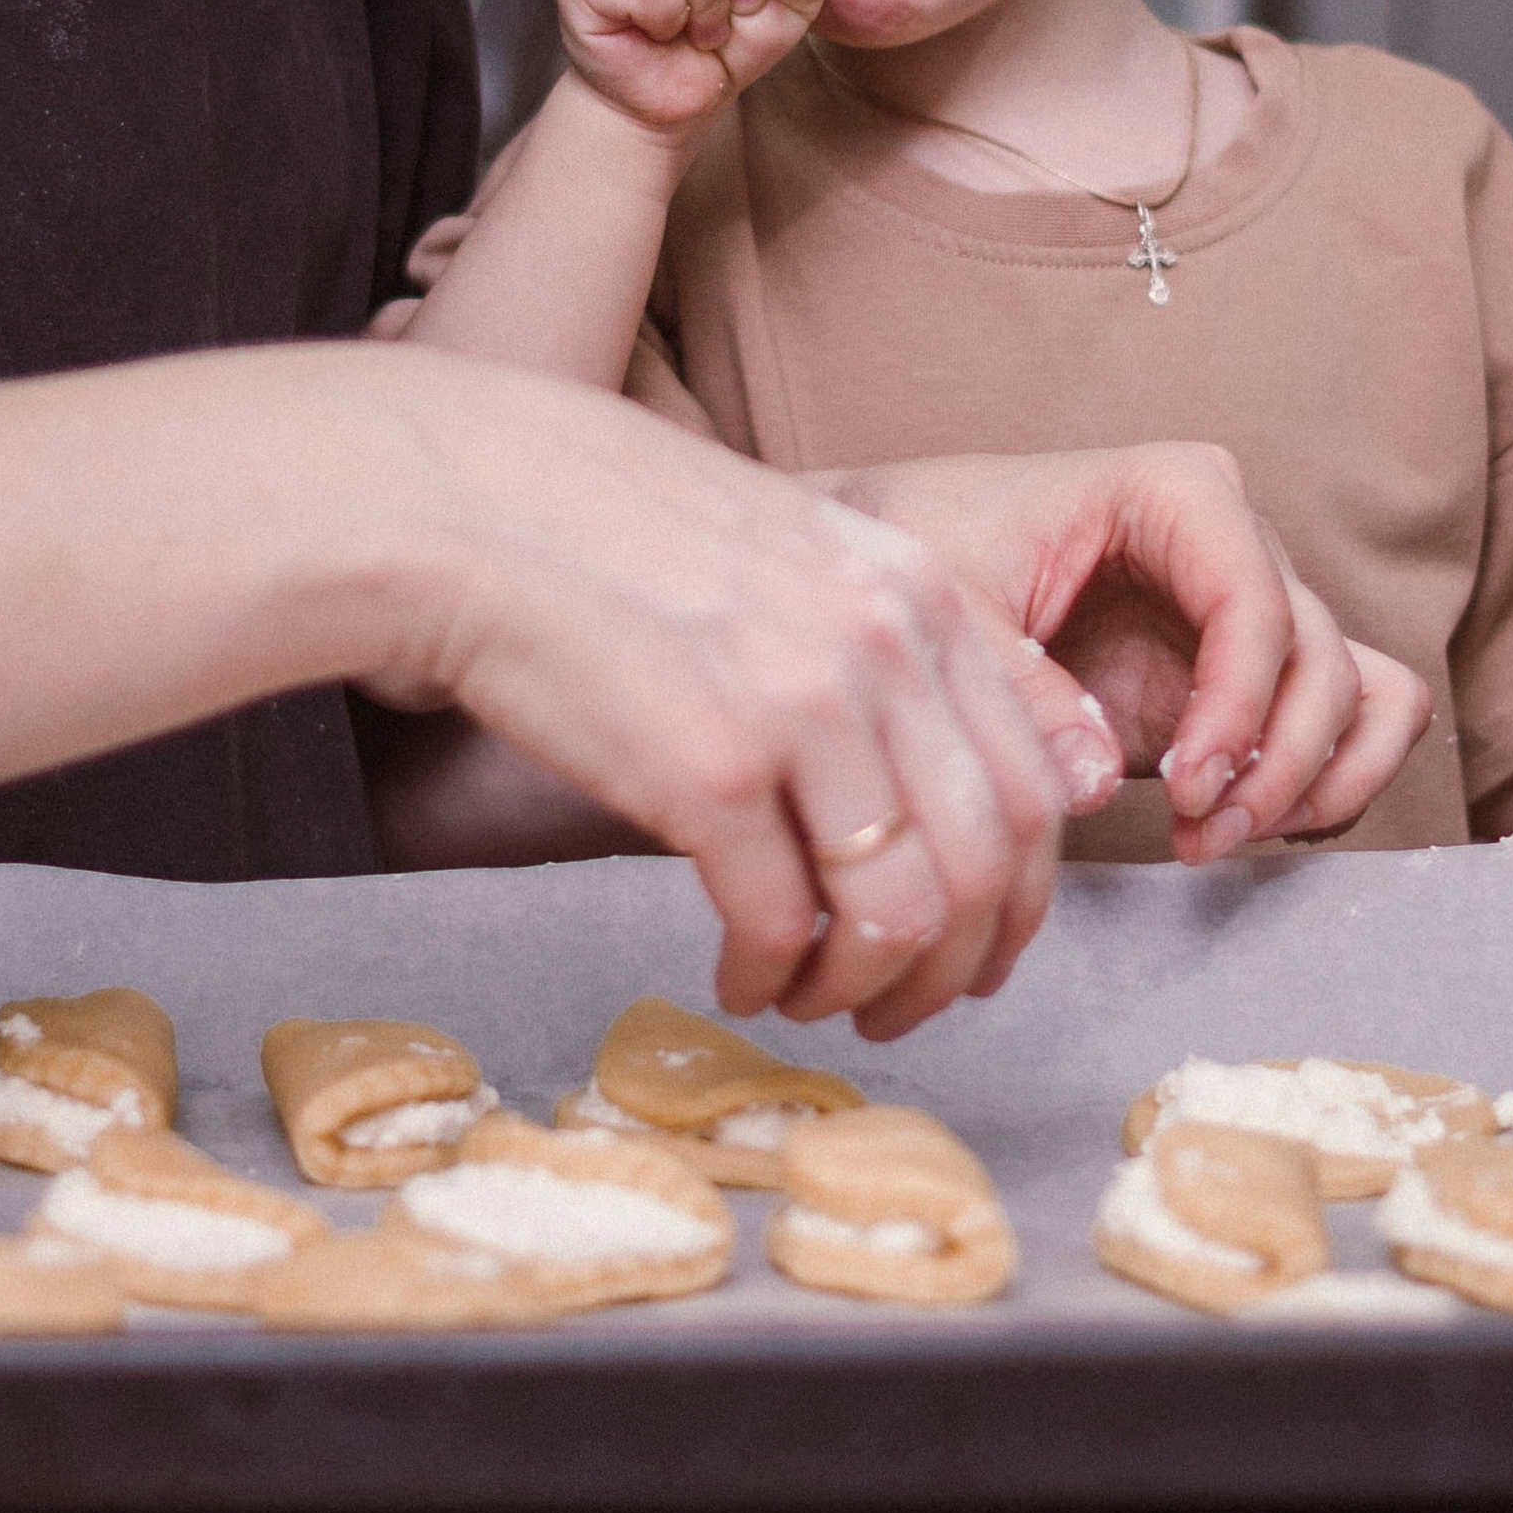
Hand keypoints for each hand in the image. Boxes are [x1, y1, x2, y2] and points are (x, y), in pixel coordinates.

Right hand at [362, 352, 1060, 1040]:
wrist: (471, 502)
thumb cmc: (617, 526)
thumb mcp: (798, 547)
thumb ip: (890, 639)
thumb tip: (960, 769)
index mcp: (918, 588)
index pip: (1041, 779)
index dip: (1020, 898)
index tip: (980, 948)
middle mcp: (882, 643)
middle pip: (986, 865)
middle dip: (952, 970)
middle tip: (897, 1010)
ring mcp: (802, 706)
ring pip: (899, 913)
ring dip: (862, 990)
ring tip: (810, 1000)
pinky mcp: (708, 770)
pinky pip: (780, 925)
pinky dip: (768, 979)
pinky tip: (737, 979)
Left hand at [824, 445, 1430, 863]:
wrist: (908, 561)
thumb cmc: (930, 551)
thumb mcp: (951, 612)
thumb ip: (1023, 688)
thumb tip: (1101, 779)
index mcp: (1172, 492)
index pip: (1255, 599)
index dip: (1240, 703)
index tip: (1188, 788)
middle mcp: (1234, 539)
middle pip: (1318, 657)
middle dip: (1275, 760)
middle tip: (1198, 832)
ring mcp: (1252, 608)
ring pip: (1358, 692)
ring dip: (1311, 781)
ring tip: (1213, 839)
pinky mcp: (1249, 672)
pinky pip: (1357, 717)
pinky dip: (1332, 780)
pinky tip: (1249, 825)